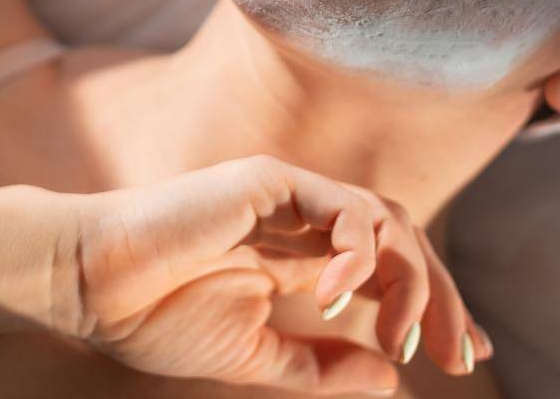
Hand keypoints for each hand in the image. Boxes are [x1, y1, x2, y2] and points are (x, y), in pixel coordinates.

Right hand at [58, 154, 489, 394]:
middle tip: (461, 354)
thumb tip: (392, 380)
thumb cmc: (157, 316)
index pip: (393, 269)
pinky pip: (341, 203)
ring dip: (410, 278)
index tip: (466, 354)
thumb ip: (321, 366)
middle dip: (440, 296)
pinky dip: (359, 247)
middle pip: (404, 241)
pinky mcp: (269, 180)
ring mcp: (290, 195)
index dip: (435, 305)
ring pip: (386, 218)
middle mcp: (307, 220)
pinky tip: (343, 294)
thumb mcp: (256, 357)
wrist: (93, 288)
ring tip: (403, 337)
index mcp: (304, 256)